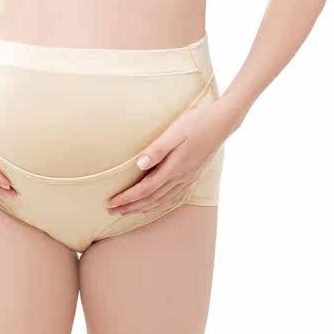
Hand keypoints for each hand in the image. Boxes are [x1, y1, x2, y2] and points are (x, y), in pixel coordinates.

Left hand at [106, 98, 228, 214]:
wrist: (222, 122)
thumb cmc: (196, 122)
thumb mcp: (174, 132)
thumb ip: (157, 150)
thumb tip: (139, 165)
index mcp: (174, 167)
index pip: (146, 189)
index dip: (128, 198)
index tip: (111, 203)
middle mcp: (181, 177)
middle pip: (152, 199)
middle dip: (131, 207)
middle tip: (112, 212)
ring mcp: (189, 178)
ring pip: (163, 200)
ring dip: (144, 208)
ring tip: (128, 212)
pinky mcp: (193, 176)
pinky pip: (174, 197)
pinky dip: (161, 204)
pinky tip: (155, 204)